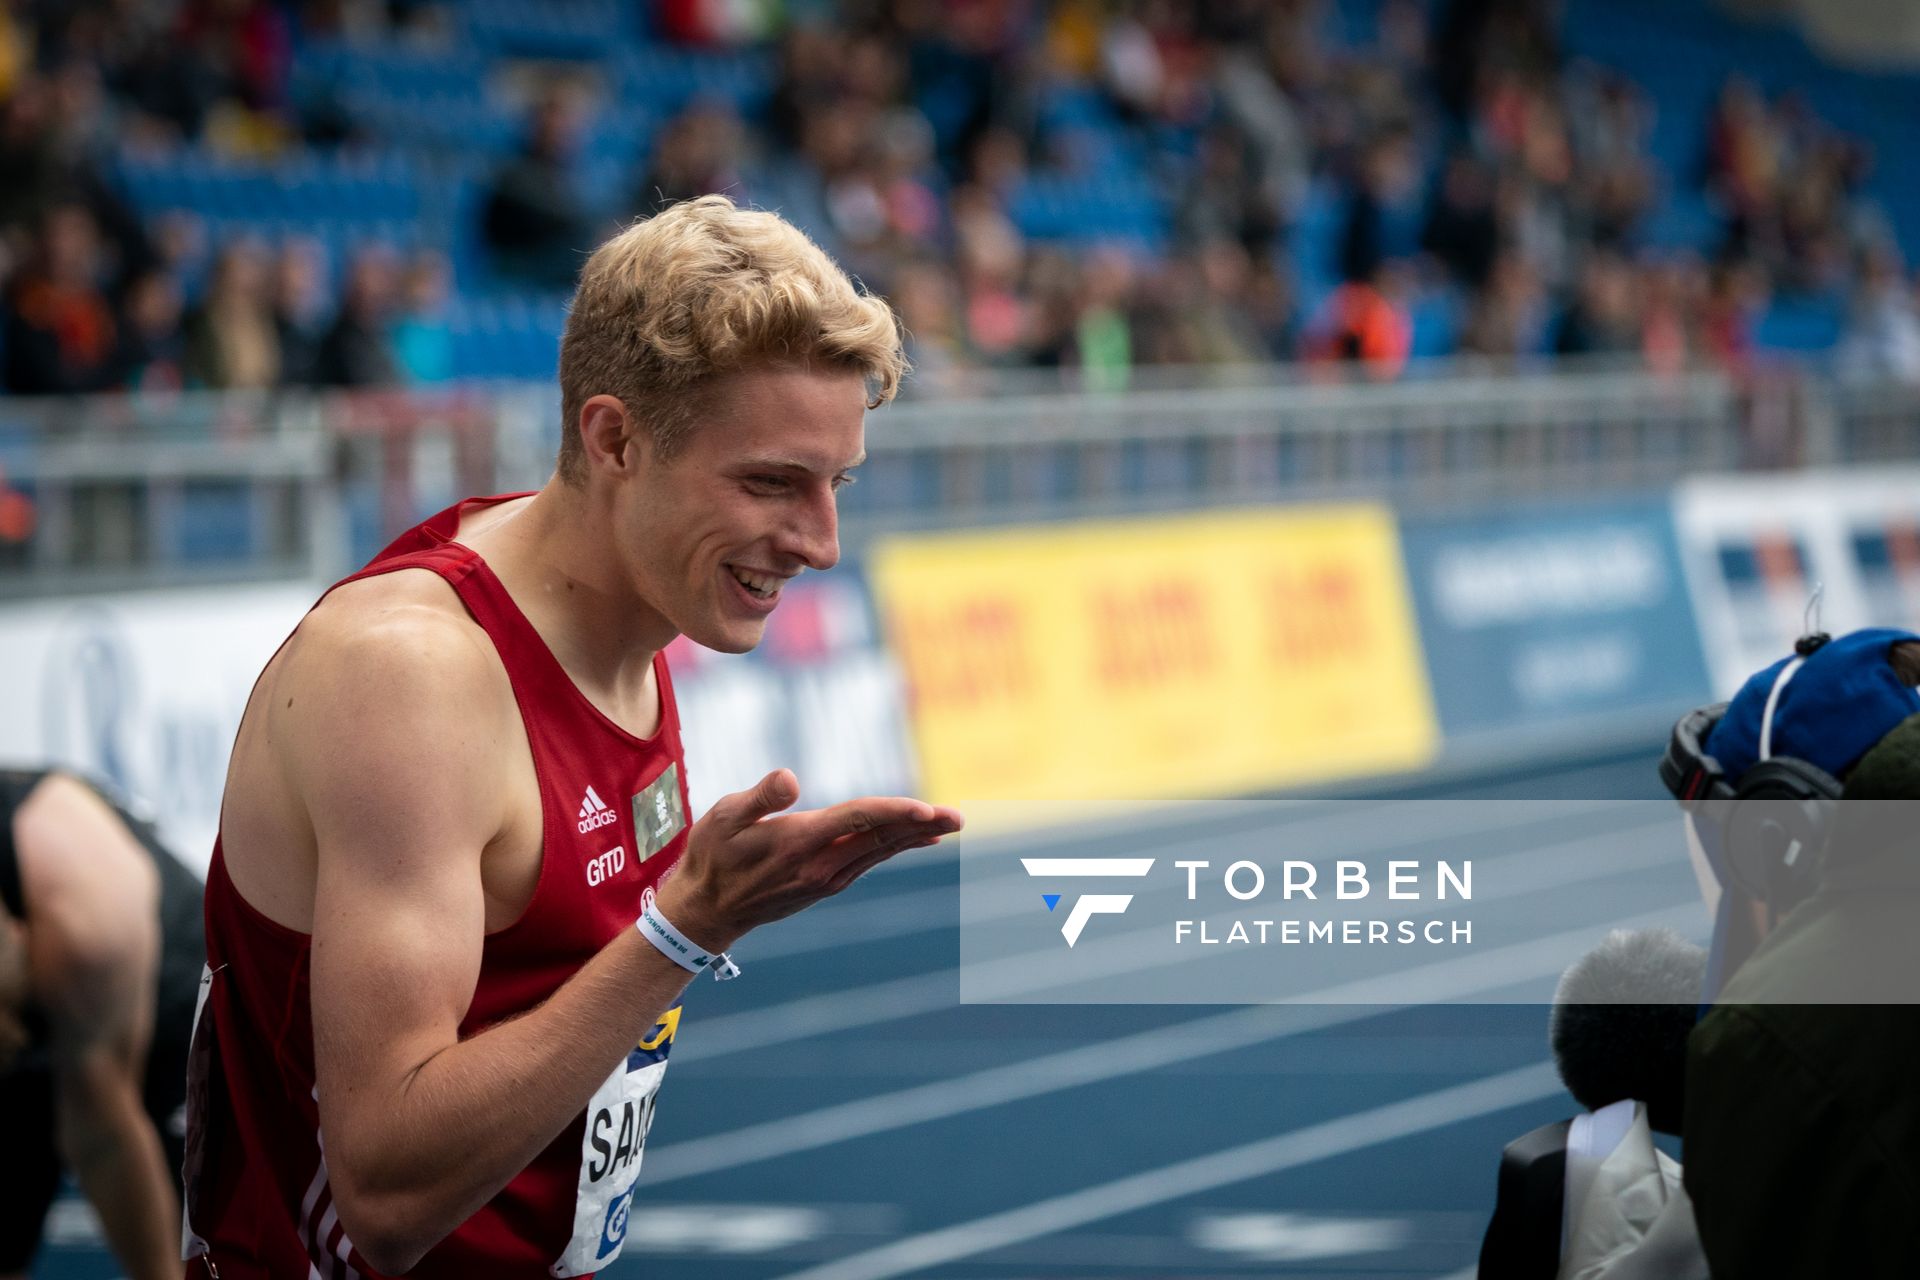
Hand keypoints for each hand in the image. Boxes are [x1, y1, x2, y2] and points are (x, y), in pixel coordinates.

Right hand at [654, 770, 962, 950]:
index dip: (894, 812)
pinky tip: (917, 839)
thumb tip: (791, 778)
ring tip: (950, 824)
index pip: (858, 821)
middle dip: (922, 825)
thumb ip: (759, 797)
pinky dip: (896, 846)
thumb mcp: (722, 818)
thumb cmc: (711, 856)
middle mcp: (821, 864)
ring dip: (916, 836)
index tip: (927, 809)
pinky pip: (870, 860)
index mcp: (800, 843)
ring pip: (880, 851)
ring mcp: (826, 878)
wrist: (706, 911)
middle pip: (881, 838)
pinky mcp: (826, 883)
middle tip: (960, 817)